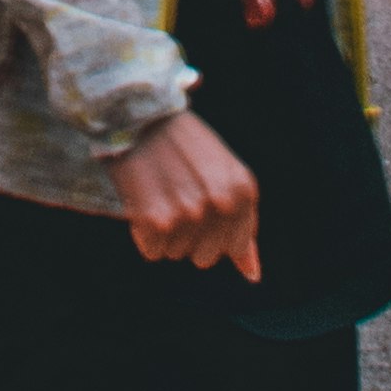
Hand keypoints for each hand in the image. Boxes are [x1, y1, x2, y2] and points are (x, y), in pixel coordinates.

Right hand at [111, 110, 262, 269]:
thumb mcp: (224, 174)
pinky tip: (144, 201)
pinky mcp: (158, 222)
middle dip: (190, 234)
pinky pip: (153, 251)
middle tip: (176, 194)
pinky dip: (144, 234)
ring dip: (166, 232)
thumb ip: (242, 224)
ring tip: (160, 193)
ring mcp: (191, 214)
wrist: (138, 115)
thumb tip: (253, 275)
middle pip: (205, 256)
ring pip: (177, 253)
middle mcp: (222, 205)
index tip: (197, 200)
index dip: (212, 229)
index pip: (233, 246)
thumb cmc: (183, 145)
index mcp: (244, 191)